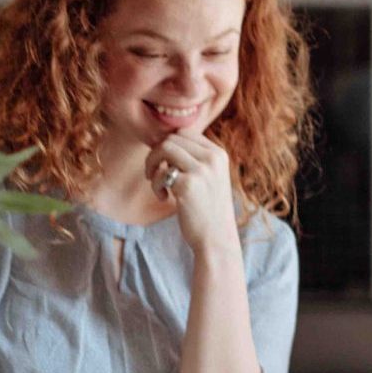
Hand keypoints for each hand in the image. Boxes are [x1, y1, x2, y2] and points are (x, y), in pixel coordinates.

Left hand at [146, 131, 236, 253]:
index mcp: (219, 154)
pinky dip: (155, 184)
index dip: (168, 144)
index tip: (163, 162)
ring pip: (164, 148)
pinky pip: (160, 173)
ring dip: (152, 164)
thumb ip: (195, 159)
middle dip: (156, 153)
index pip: (186, 132)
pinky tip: (163, 198)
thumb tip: (162, 141)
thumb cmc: (208, 210)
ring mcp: (201, 171)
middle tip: (154, 174)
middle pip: (172, 138)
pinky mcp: (188, 185)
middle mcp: (212, 159)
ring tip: (156, 182)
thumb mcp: (210, 178)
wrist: (217, 239)